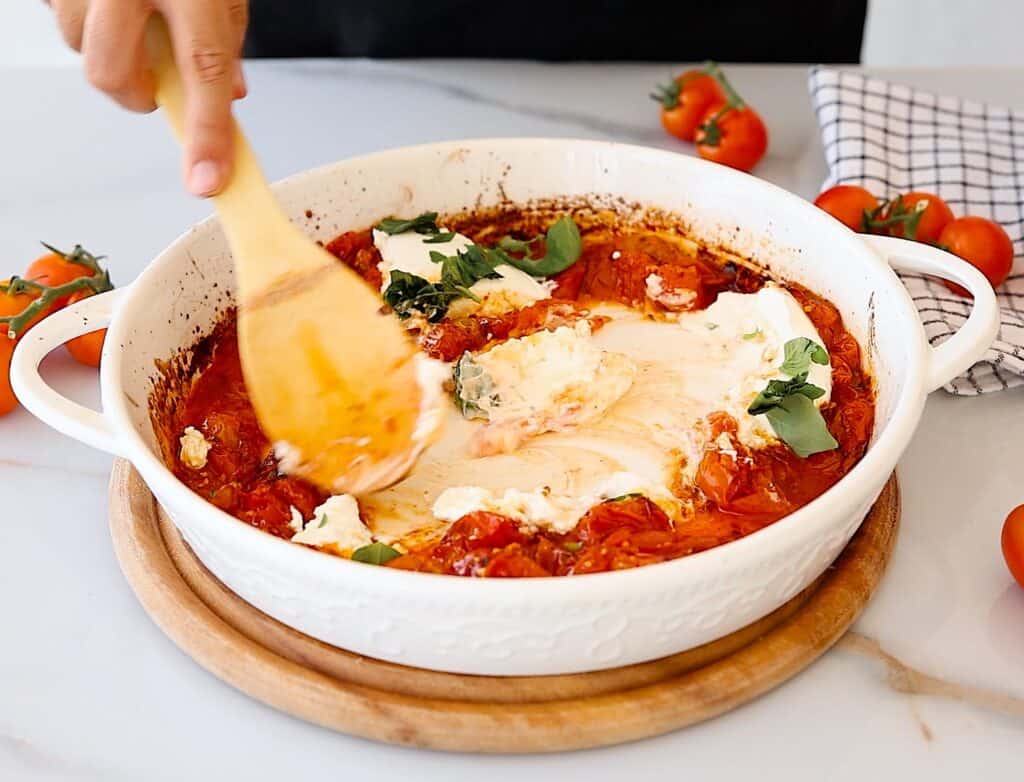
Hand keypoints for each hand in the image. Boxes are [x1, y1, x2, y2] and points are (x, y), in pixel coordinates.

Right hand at [51, 0, 248, 196]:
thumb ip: (224, 41)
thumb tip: (229, 100)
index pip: (204, 72)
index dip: (206, 135)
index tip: (205, 181)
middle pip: (111, 72)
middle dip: (135, 96)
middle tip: (156, 86)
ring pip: (80, 45)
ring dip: (111, 53)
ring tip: (136, 21)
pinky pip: (61, 13)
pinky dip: (88, 20)